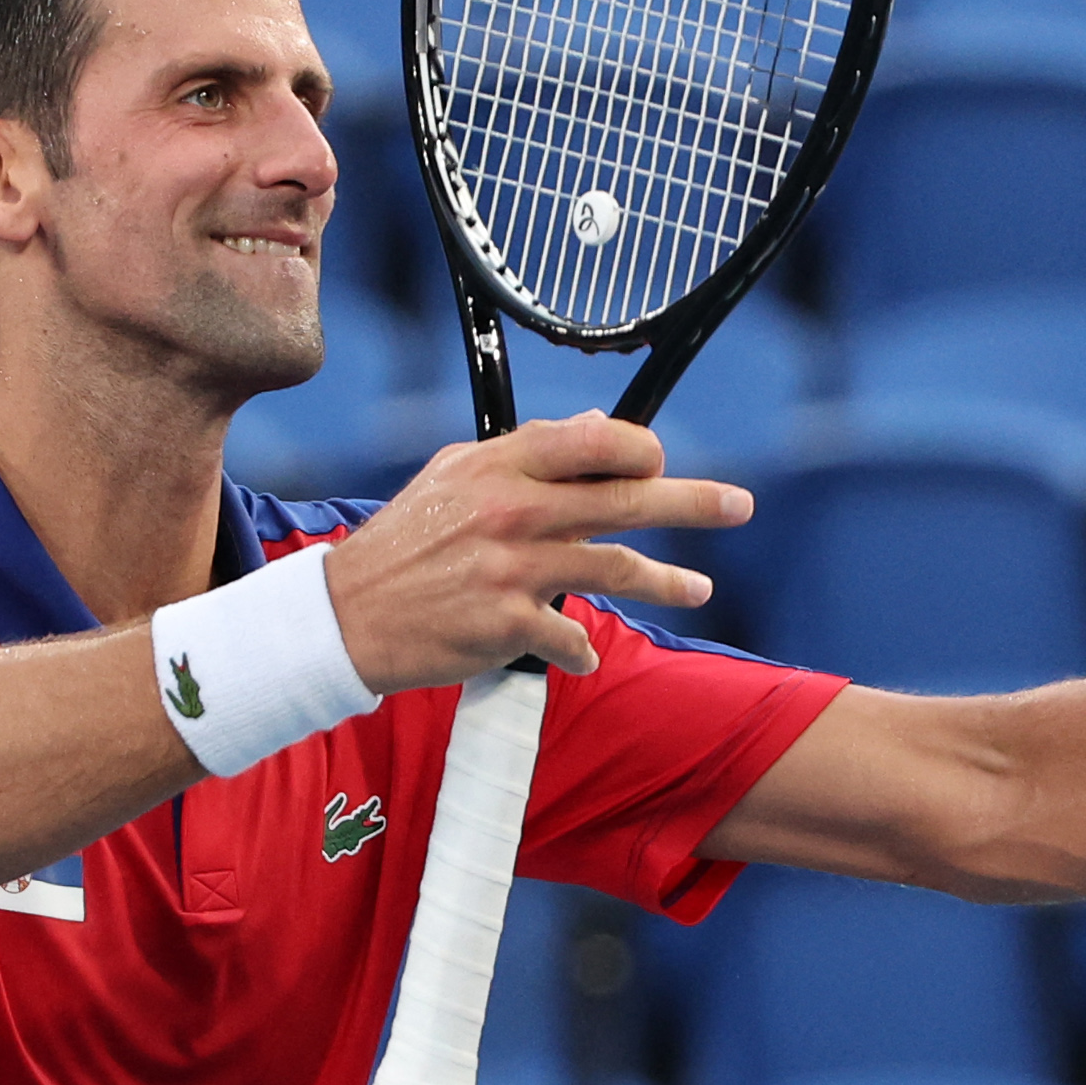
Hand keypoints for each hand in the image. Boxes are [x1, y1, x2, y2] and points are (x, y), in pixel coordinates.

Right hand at [322, 412, 753, 694]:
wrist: (345, 616)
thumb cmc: (405, 542)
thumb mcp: (453, 476)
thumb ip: (525, 453)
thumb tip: (594, 426)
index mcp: (500, 466)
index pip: (594, 441)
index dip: (639, 449)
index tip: (659, 461)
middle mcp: (512, 511)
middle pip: (626, 500)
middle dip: (693, 500)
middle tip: (740, 505)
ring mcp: (511, 570)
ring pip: (616, 568)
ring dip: (668, 582)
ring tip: (699, 589)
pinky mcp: (505, 626)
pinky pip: (570, 638)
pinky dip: (581, 652)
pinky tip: (584, 659)